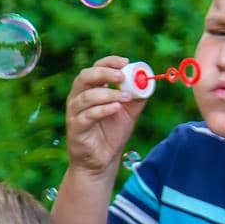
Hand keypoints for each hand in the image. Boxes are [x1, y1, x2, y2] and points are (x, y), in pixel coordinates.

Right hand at [64, 56, 147, 176]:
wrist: (102, 161)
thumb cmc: (112, 134)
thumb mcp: (129, 113)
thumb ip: (137, 98)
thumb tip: (149, 82)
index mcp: (90, 90)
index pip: (95, 68)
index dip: (109, 62)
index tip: (126, 62)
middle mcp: (79, 98)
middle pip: (85, 77)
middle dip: (104, 74)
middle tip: (122, 76)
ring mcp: (75, 112)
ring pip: (87, 96)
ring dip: (108, 94)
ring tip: (126, 97)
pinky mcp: (75, 128)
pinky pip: (87, 115)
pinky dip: (102, 110)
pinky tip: (116, 108)